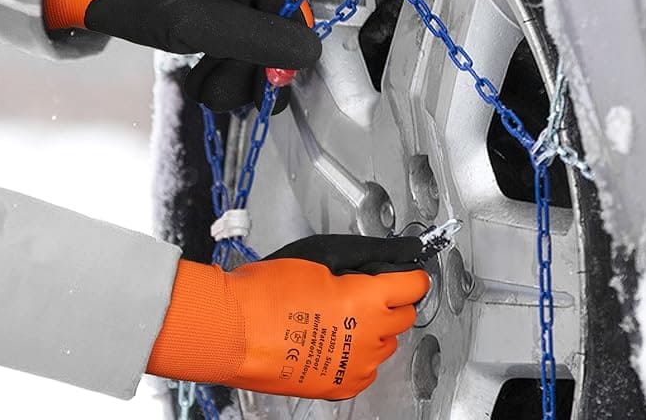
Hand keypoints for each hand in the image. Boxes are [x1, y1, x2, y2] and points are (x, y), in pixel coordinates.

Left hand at [44, 0, 318, 112]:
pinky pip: (232, 47)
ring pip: (252, 51)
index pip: (296, 26)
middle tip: (212, 90)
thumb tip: (308, 56)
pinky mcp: (213, 10)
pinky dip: (217, 68)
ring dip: (229, 78)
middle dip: (248, 75)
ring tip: (197, 85)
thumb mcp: (197, 22)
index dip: (278, 63)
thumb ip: (256, 39)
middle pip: (276, 42)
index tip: (252, 87)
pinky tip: (196, 76)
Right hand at [146, 235, 429, 399]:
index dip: (408, 275)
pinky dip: (356, 358)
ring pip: (385, 346)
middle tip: (365, 295)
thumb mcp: (314, 259)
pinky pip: (365, 371)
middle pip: (404, 316)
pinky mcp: (340, 385)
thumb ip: (353, 266)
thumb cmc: (262, 294)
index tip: (403, 275)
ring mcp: (356, 364)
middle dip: (390, 303)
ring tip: (340, 322)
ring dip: (373, 332)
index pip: (413, 285)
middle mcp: (369, 334)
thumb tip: (371, 267)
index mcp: (367, 297)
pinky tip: (332, 346)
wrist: (231, 331)